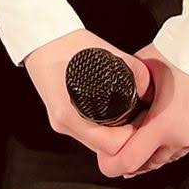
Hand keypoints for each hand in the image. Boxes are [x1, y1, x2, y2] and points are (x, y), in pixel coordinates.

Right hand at [24, 30, 152, 160]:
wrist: (41, 39)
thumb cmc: (66, 43)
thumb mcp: (103, 52)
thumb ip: (131, 69)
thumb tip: (147, 88)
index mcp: (68, 113)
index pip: (110, 146)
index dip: (130, 137)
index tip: (140, 122)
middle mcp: (63, 123)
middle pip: (103, 148)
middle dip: (124, 137)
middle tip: (137, 119)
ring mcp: (60, 123)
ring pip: (95, 143)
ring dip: (112, 135)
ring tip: (125, 116)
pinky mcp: (60, 118)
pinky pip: (87, 133)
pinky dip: (101, 129)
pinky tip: (109, 114)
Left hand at [97, 45, 188, 178]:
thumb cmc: (181, 53)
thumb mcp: (143, 68)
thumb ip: (128, 88)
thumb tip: (115, 96)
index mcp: (164, 124)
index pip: (131, 160)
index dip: (112, 164)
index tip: (104, 160)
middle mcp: (184, 137)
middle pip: (150, 163)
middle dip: (134, 159)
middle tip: (118, 150)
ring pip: (170, 156)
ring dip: (155, 151)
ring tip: (141, 140)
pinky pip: (186, 146)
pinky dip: (173, 142)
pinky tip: (165, 129)